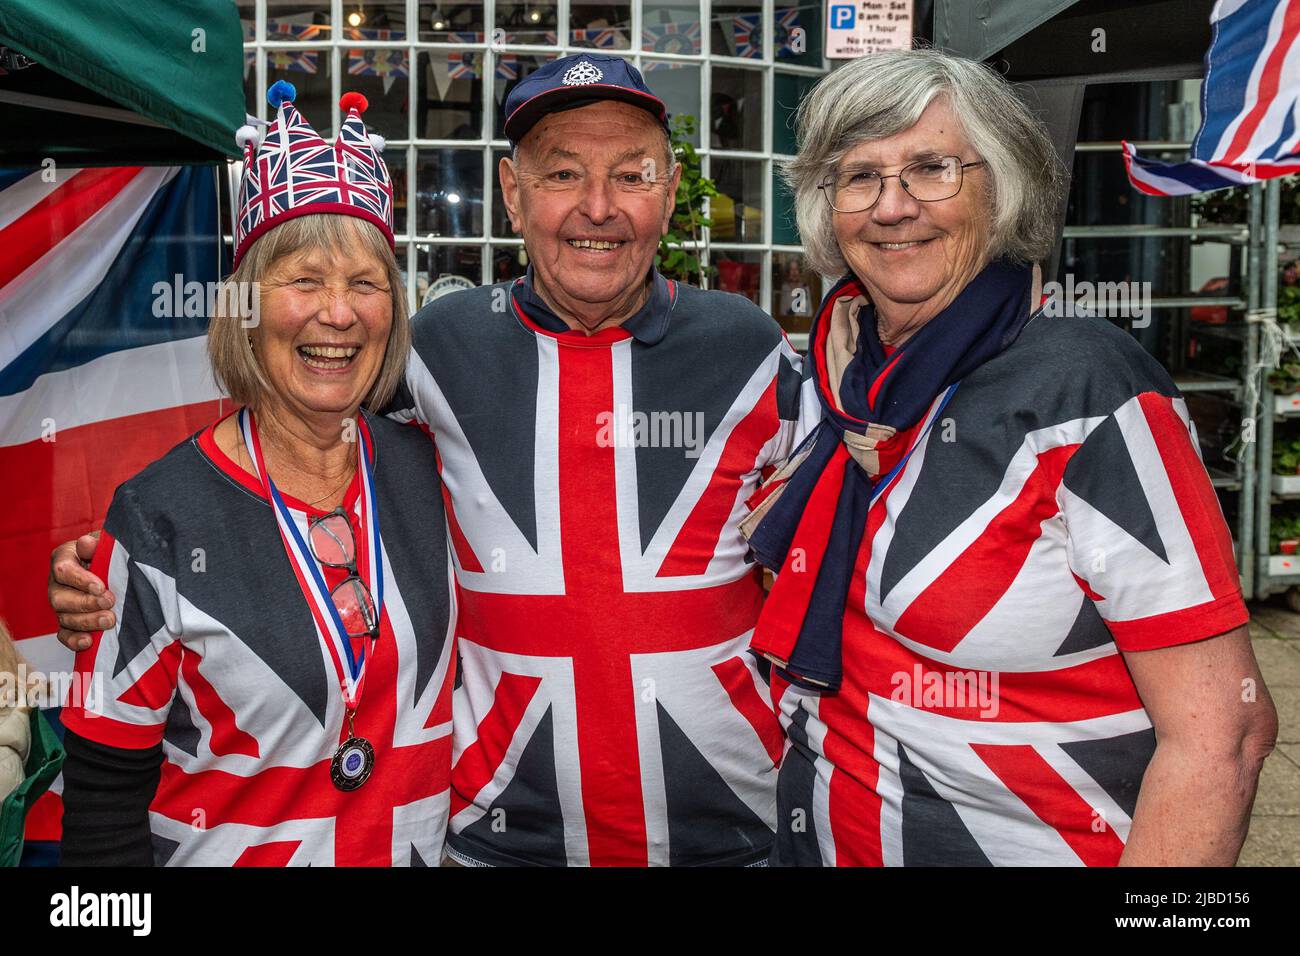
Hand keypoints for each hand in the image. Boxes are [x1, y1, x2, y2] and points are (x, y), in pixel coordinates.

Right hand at [48, 533, 112, 651]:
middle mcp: (58, 583)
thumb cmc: (112, 551)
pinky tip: (88, 642)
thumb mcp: (107, 543)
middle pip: (60, 597)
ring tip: (110, 621)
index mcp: (64, 559)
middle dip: (85, 603)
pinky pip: (64, 634)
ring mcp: (62, 605)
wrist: (119, 567)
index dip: (80, 580)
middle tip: (109, 603)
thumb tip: (86, 543)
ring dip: (87, 622)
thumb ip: (97, 544)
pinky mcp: (68, 622)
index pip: (63, 570)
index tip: (101, 587)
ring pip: (64, 617)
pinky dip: (74, 640)